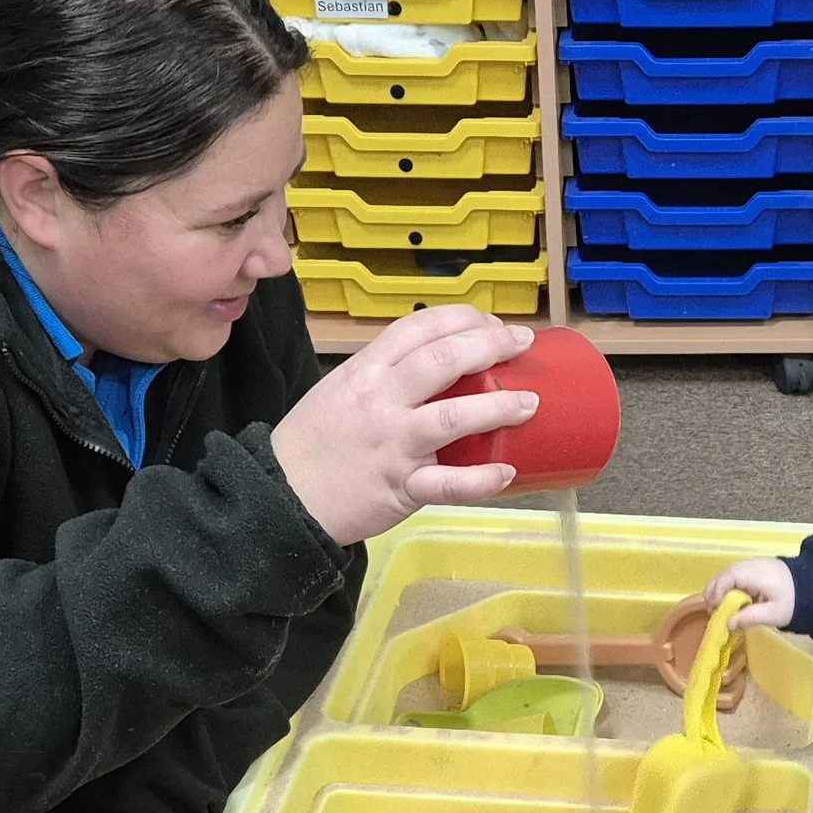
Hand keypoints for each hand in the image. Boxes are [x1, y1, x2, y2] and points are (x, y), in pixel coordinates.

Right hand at [271, 306, 537, 544]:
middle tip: (522, 343)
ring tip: (529, 403)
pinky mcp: (400, 489)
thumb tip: (444, 362)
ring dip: (498, 407)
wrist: (283, 494)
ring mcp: (392, 445)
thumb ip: (386, 374)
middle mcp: (381, 401)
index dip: (463, 318)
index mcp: (366, 370)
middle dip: (490, 345)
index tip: (492, 323)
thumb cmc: (316, 441)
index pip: (420, 326)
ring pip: (452, 418)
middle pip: (442, 360)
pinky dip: (481, 480)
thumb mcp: (342, 389)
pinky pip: (448, 485)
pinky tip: (507, 472)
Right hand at [704, 557, 796, 630]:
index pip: (729, 577)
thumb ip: (750, 618)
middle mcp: (754, 564)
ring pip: (730, 572)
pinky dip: (730, 585)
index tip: (714, 609)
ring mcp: (756, 563)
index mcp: (757, 574)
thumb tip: (728, 623)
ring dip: (721, 587)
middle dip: (715, 590)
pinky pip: (738, 573)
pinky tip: (732, 599)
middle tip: (712, 609)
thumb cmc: (793, 603)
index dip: (717, 592)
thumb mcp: (773, 615)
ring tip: (719, 606)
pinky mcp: (759, 566)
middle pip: (726, 573)